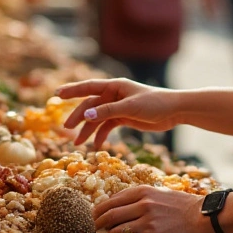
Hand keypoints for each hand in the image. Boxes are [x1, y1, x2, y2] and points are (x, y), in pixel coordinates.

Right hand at [56, 78, 178, 148]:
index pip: (89, 87)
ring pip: (97, 118)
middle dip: (78, 117)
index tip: (57, 93)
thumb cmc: (155, 103)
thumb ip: (107, 111)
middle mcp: (114, 95)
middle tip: (66, 129)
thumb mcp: (130, 107)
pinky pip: (107, 126)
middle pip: (91, 105)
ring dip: (88, 130)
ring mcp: (118, 106)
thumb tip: (86, 114)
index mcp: (115, 86)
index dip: (72, 90)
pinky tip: (97, 146)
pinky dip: (101, 135)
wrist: (175, 111)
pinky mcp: (124, 117)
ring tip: (78, 143)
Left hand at [94, 186, 212, 232]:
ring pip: (116, 228)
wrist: (199, 217)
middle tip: (93, 227)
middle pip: (110, 213)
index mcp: (143, 191)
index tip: (94, 215)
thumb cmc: (179, 206)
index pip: (112, 199)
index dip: (99, 209)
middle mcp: (143, 203)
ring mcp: (147, 220)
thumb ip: (138, 198)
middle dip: (98, 221)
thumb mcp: (157, 194)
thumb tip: (117, 205)